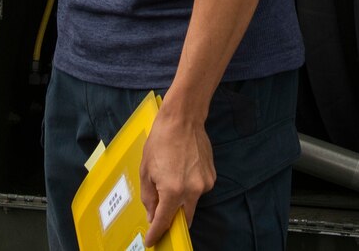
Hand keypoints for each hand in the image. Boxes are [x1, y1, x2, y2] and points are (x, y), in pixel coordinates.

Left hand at [138, 103, 213, 246]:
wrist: (183, 119)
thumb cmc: (160, 141)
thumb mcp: (146, 170)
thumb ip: (149, 197)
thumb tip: (153, 216)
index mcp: (173, 191)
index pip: (164, 221)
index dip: (156, 233)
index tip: (151, 241)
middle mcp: (192, 191)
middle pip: (183, 218)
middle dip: (173, 220)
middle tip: (162, 217)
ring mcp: (205, 184)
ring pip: (192, 203)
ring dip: (182, 200)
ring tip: (172, 178)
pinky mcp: (212, 176)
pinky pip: (199, 190)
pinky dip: (190, 187)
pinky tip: (184, 170)